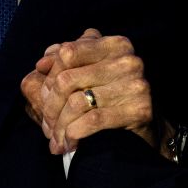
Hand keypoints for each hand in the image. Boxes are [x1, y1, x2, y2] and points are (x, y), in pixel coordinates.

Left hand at [20, 28, 155, 154]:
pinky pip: (93, 119)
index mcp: (114, 45)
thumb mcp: (89, 73)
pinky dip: (75, 133)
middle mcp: (127, 60)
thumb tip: (42, 63)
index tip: (43, 97)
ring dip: (60, 127)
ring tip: (56, 141)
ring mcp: (135, 84)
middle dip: (50, 107)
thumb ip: (64, 62)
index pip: (67, 53)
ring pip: (76, 102)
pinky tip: (70, 142)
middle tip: (47, 127)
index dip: (49, 77)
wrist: (145, 129)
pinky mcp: (139, 109)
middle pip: (67, 80)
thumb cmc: (109, 98)